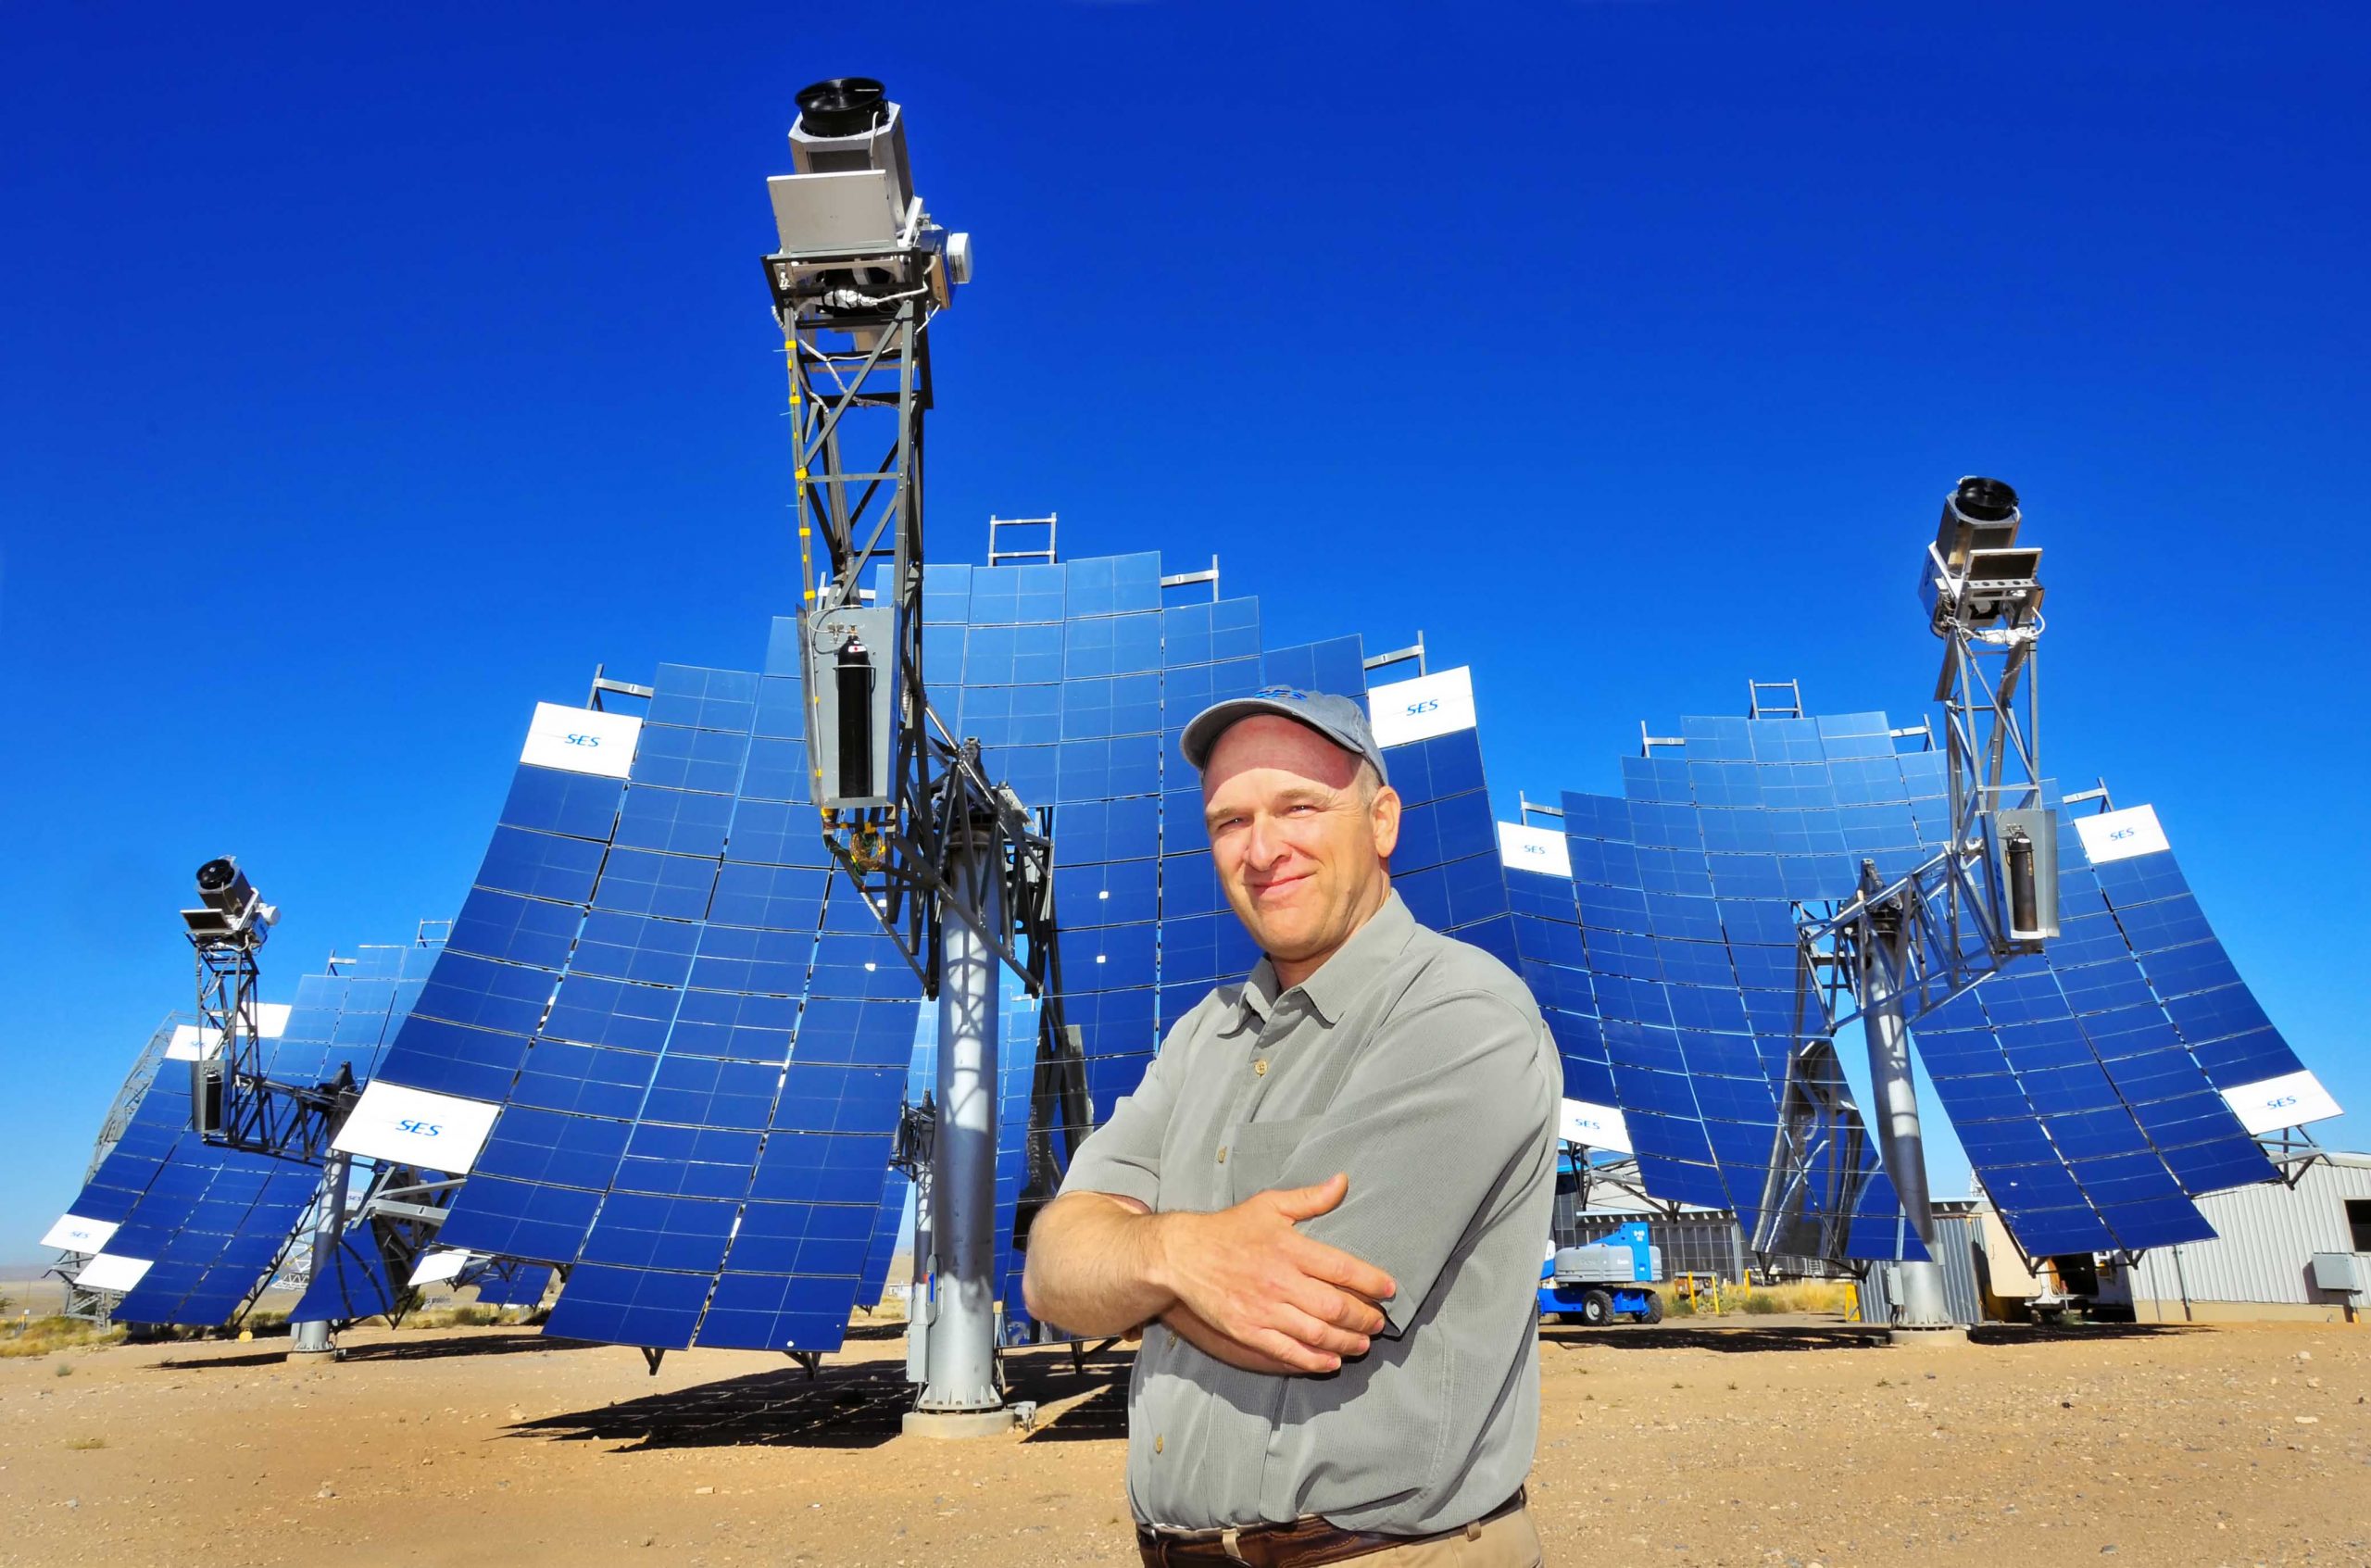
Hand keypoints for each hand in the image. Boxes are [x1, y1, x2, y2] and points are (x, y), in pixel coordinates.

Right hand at [1152, 1172, 1396, 1373]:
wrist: (1182, 1255)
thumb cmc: (1229, 1229)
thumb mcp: (1269, 1205)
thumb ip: (1310, 1198)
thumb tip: (1343, 1182)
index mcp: (1289, 1249)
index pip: (1341, 1268)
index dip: (1371, 1281)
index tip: (1390, 1290)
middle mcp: (1280, 1281)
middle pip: (1335, 1306)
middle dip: (1364, 1316)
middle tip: (1378, 1322)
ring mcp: (1264, 1310)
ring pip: (1317, 1333)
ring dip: (1346, 1341)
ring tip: (1362, 1343)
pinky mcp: (1249, 1331)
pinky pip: (1288, 1351)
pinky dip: (1314, 1360)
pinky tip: (1331, 1361)